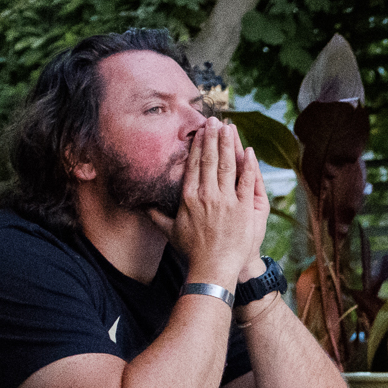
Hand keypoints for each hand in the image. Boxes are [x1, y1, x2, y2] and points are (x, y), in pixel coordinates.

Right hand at [155, 119, 269, 286]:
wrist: (213, 268)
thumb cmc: (192, 251)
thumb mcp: (169, 231)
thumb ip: (155, 215)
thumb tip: (139, 205)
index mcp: (188, 198)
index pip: (193, 165)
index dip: (197, 146)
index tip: (200, 131)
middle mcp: (206, 196)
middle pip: (209, 160)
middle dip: (212, 137)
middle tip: (215, 120)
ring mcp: (226, 201)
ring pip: (227, 166)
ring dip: (228, 144)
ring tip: (229, 127)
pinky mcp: (243, 209)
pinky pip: (246, 181)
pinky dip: (248, 164)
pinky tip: (248, 150)